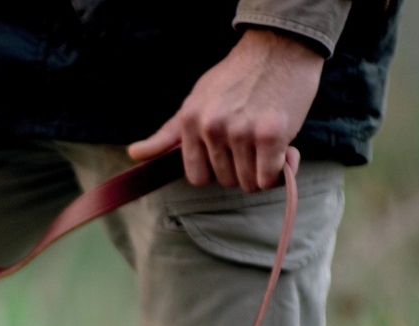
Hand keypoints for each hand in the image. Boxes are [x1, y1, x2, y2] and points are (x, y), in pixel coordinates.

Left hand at [127, 29, 321, 191]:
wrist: (279, 47)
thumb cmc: (236, 78)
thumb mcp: (194, 101)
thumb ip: (167, 135)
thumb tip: (134, 153)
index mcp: (190, 122)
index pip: (198, 178)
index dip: (216, 171)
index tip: (228, 153)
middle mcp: (212, 128)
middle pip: (225, 182)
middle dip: (241, 169)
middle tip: (251, 140)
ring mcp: (241, 131)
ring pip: (248, 184)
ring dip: (261, 171)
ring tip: (265, 141)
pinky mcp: (271, 134)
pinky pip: (269, 179)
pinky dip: (280, 171)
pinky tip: (284, 149)